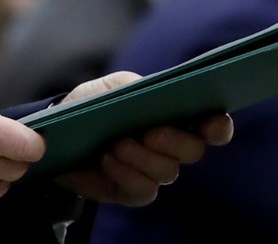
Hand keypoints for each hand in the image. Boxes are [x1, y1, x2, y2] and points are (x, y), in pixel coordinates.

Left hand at [52, 72, 233, 205]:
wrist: (59, 131)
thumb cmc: (93, 105)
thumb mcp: (110, 87)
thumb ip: (135, 86)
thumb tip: (156, 93)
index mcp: (175, 117)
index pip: (211, 125)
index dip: (218, 126)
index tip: (212, 122)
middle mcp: (171, 147)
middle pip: (193, 150)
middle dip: (175, 142)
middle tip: (151, 133)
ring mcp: (153, 171)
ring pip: (168, 172)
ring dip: (142, 158)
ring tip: (117, 144)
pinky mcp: (133, 190)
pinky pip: (144, 190)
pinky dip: (126, 174)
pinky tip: (107, 160)